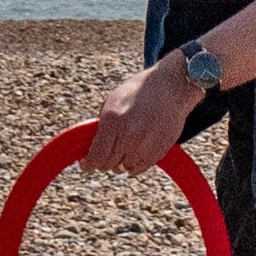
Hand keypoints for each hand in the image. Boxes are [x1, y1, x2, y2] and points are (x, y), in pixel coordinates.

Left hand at [81, 54, 201, 176]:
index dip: (88, 163)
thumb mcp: (112, 101)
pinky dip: (134, 164)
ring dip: (121, 162)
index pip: (97, 156)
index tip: (85, 164)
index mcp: (113, 119)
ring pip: (124, 168)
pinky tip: (134, 152)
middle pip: (109, 164)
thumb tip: (89, 147)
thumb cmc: (137, 91)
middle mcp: (129, 134)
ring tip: (123, 148)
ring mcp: (146, 144)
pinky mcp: (159, 151)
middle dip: (103, 162)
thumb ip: (101, 125)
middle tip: (103, 156)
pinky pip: (140, 168)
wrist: (170, 87)